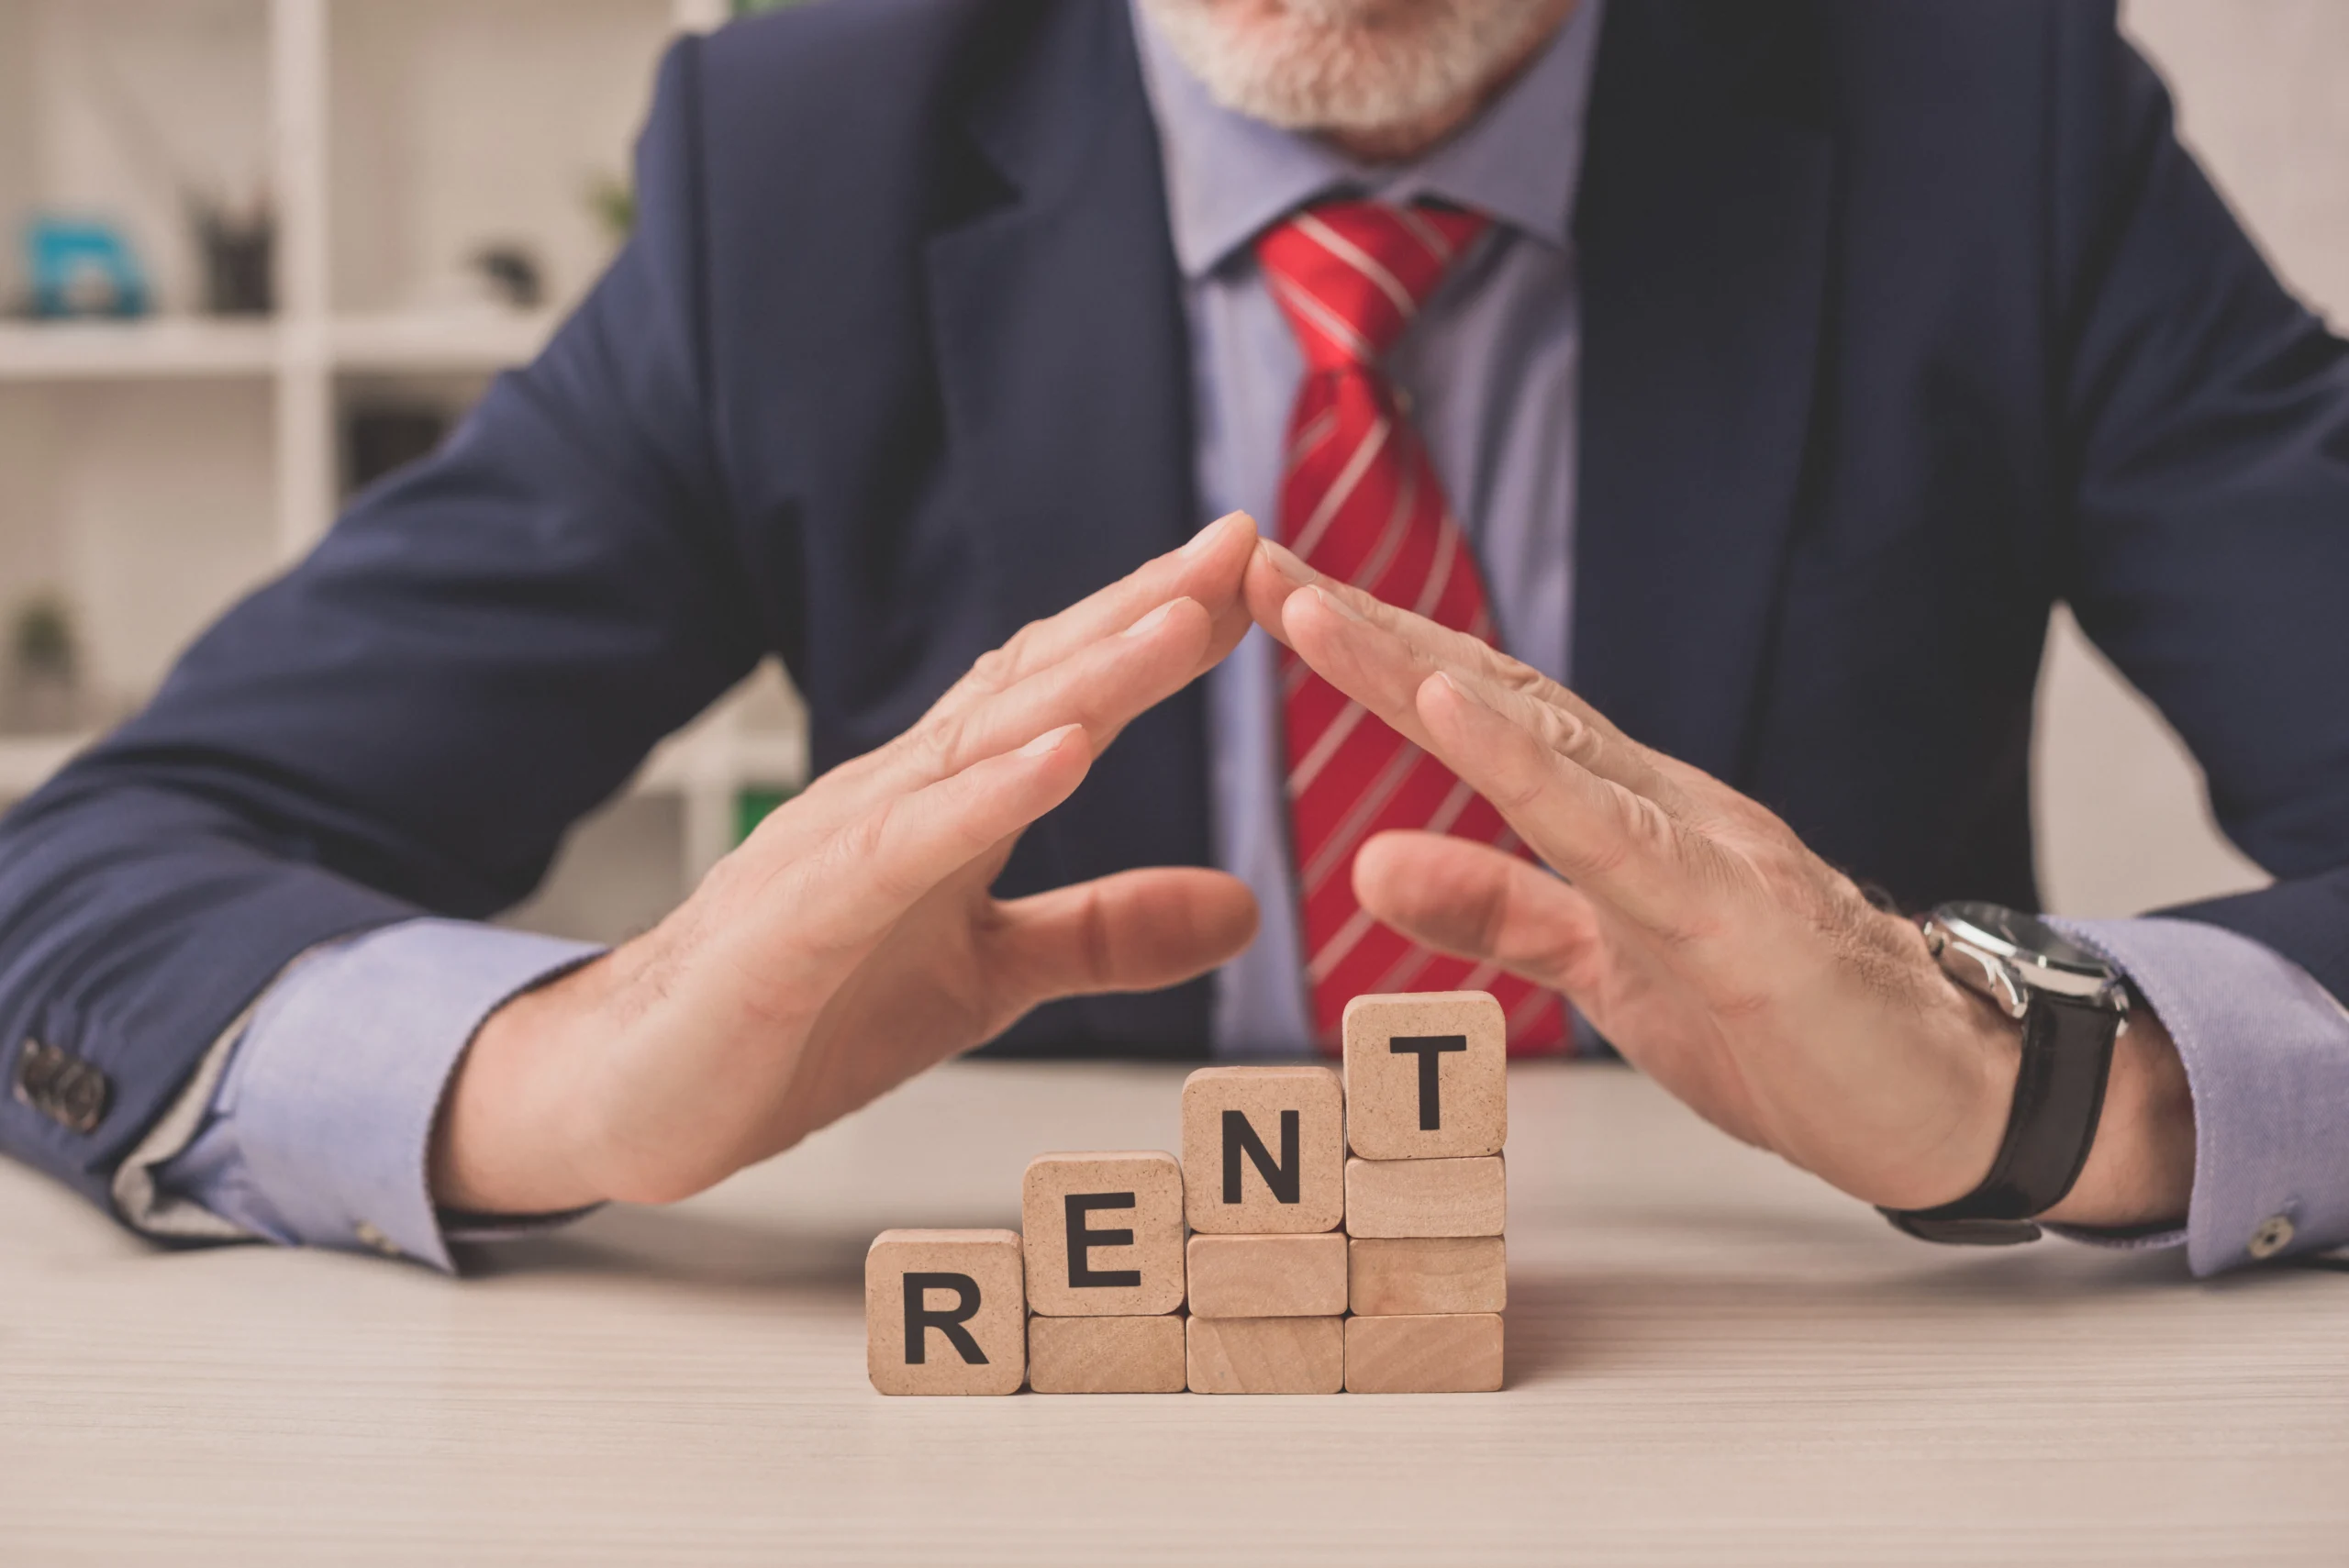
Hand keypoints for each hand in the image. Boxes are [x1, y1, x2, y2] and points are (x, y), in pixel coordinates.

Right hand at [432, 513, 1265, 1211]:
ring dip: (1085, 680)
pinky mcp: (801, 918)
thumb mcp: (988, 977)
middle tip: (1240, 548)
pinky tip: (1061, 758)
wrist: (643, 1091)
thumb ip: (1102, 934)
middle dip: (1139, 612)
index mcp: (940, 801)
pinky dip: (984, 798)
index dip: (1151, 628)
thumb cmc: (801, 1016)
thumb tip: (1242, 906)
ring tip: (1180, 623)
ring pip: (976, 743)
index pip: (1057, 689)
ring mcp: (841, 845)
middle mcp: (893, 794)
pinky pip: (903, 845)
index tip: (1251, 572)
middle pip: (1030, 683)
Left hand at [1243, 539, 2194, 1227]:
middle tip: (1249, 563)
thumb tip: (1370, 863)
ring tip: (1314, 614)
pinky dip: (1531, 771)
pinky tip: (1456, 711)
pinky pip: (1618, 836)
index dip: (1371, 655)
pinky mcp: (1736, 919)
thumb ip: (1496, 909)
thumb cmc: (1787, 1025)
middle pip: (1490, 693)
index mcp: (1619, 814)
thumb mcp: (1602, 966)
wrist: (1949, 1098)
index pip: (1478, 711)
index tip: (1269, 601)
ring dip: (1416, 671)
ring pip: (1540, 738)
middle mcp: (1652, 801)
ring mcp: (1699, 847)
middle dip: (1364, 629)